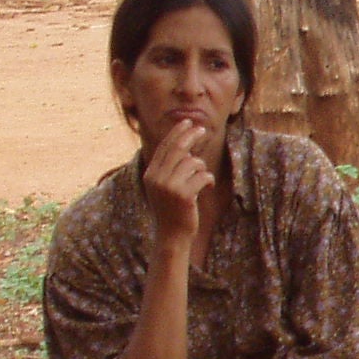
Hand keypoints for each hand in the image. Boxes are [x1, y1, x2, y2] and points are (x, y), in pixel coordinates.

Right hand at [141, 119, 212, 243]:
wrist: (172, 235)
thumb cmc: (172, 210)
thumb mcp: (164, 188)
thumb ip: (169, 169)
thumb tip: (184, 149)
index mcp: (150, 174)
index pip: (164, 147)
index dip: (176, 133)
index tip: (187, 123)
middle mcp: (157, 178)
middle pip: (177, 149)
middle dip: (191, 136)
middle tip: (202, 129)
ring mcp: (169, 186)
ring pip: (193, 163)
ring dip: (202, 169)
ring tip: (201, 181)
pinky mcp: (184, 195)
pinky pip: (203, 176)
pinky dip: (208, 180)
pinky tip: (207, 187)